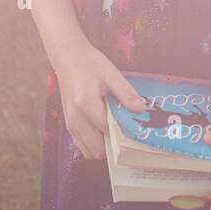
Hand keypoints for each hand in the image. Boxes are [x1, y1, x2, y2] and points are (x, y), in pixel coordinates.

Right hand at [53, 41, 145, 160]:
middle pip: (99, 148)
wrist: (68, 57)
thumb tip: (142, 110)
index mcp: (86, 103)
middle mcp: (75, 118)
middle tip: (128, 133)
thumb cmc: (90, 63)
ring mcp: (70, 123)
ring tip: (117, 133)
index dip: (124, 133)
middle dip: (115, 146)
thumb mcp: (111, 74)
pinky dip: (95, 146)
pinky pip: (83, 146)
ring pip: (90, 152)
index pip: (109, 130)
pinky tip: (105, 132)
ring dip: (105, 148)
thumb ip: (126, 93)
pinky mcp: (68, 125)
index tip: (137, 129)